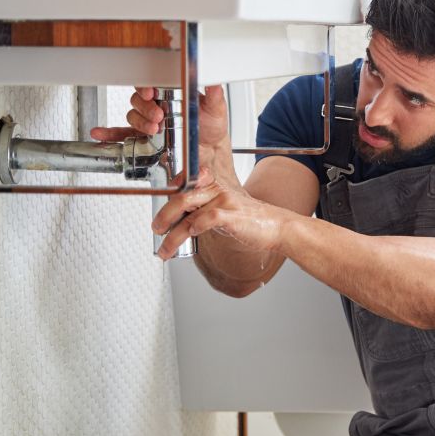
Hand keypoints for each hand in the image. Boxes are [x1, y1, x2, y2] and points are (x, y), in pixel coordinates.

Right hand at [90, 85, 229, 164]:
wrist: (210, 153)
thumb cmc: (212, 128)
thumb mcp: (216, 108)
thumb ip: (214, 93)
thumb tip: (213, 76)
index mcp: (171, 92)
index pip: (152, 82)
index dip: (147, 86)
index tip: (151, 93)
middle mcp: (158, 104)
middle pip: (139, 99)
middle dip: (146, 107)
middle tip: (158, 115)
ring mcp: (150, 121)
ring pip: (133, 115)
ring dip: (140, 121)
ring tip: (154, 129)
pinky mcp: (145, 137)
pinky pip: (123, 133)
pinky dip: (110, 133)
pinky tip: (100, 134)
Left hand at [151, 166, 290, 259]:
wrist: (278, 227)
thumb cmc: (252, 221)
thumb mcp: (224, 210)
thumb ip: (204, 211)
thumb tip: (181, 222)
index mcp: (214, 187)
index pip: (184, 187)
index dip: (168, 197)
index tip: (158, 216)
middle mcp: (218, 191)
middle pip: (181, 197)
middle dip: (164, 215)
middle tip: (156, 229)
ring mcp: (225, 202)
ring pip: (189, 213)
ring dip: (172, 234)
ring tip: (165, 248)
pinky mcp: (232, 215)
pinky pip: (207, 219)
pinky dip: (193, 229)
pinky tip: (187, 240)